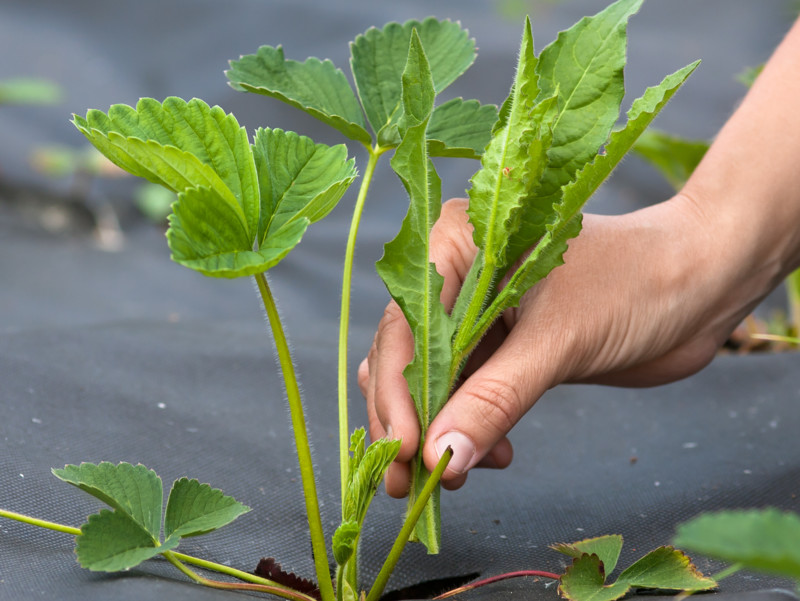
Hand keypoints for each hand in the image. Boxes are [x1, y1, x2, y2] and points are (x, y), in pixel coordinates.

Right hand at [359, 193, 772, 495]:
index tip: (406, 451)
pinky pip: (467, 394)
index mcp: (456, 245)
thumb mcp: (558, 341)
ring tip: (454, 474)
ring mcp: (478, 314)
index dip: (397, 392)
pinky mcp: (504, 347)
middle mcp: (457, 276)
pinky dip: (469, 429)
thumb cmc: (636, 284)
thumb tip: (439, 459)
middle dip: (410, 420)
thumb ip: (495, 400)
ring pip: (433, 382)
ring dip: (439, 431)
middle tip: (410, 481)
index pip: (404, 327)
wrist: (701, 285)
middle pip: (407, 358)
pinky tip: (493, 455)